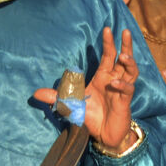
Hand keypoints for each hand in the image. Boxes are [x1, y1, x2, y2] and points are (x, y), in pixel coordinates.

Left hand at [34, 28, 137, 150]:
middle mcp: (114, 80)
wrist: (102, 136)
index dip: (108, 43)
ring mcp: (121, 90)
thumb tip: (35, 93)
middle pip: (124, 59)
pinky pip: (127, 89)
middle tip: (125, 31)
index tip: (107, 29)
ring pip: (131, 71)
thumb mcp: (70, 105)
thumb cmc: (90, 117)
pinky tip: (115, 83)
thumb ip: (55, 97)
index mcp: (103, 76)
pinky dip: (122, 85)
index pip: (108, 56)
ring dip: (129, 62)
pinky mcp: (124, 102)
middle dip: (125, 45)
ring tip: (124, 56)